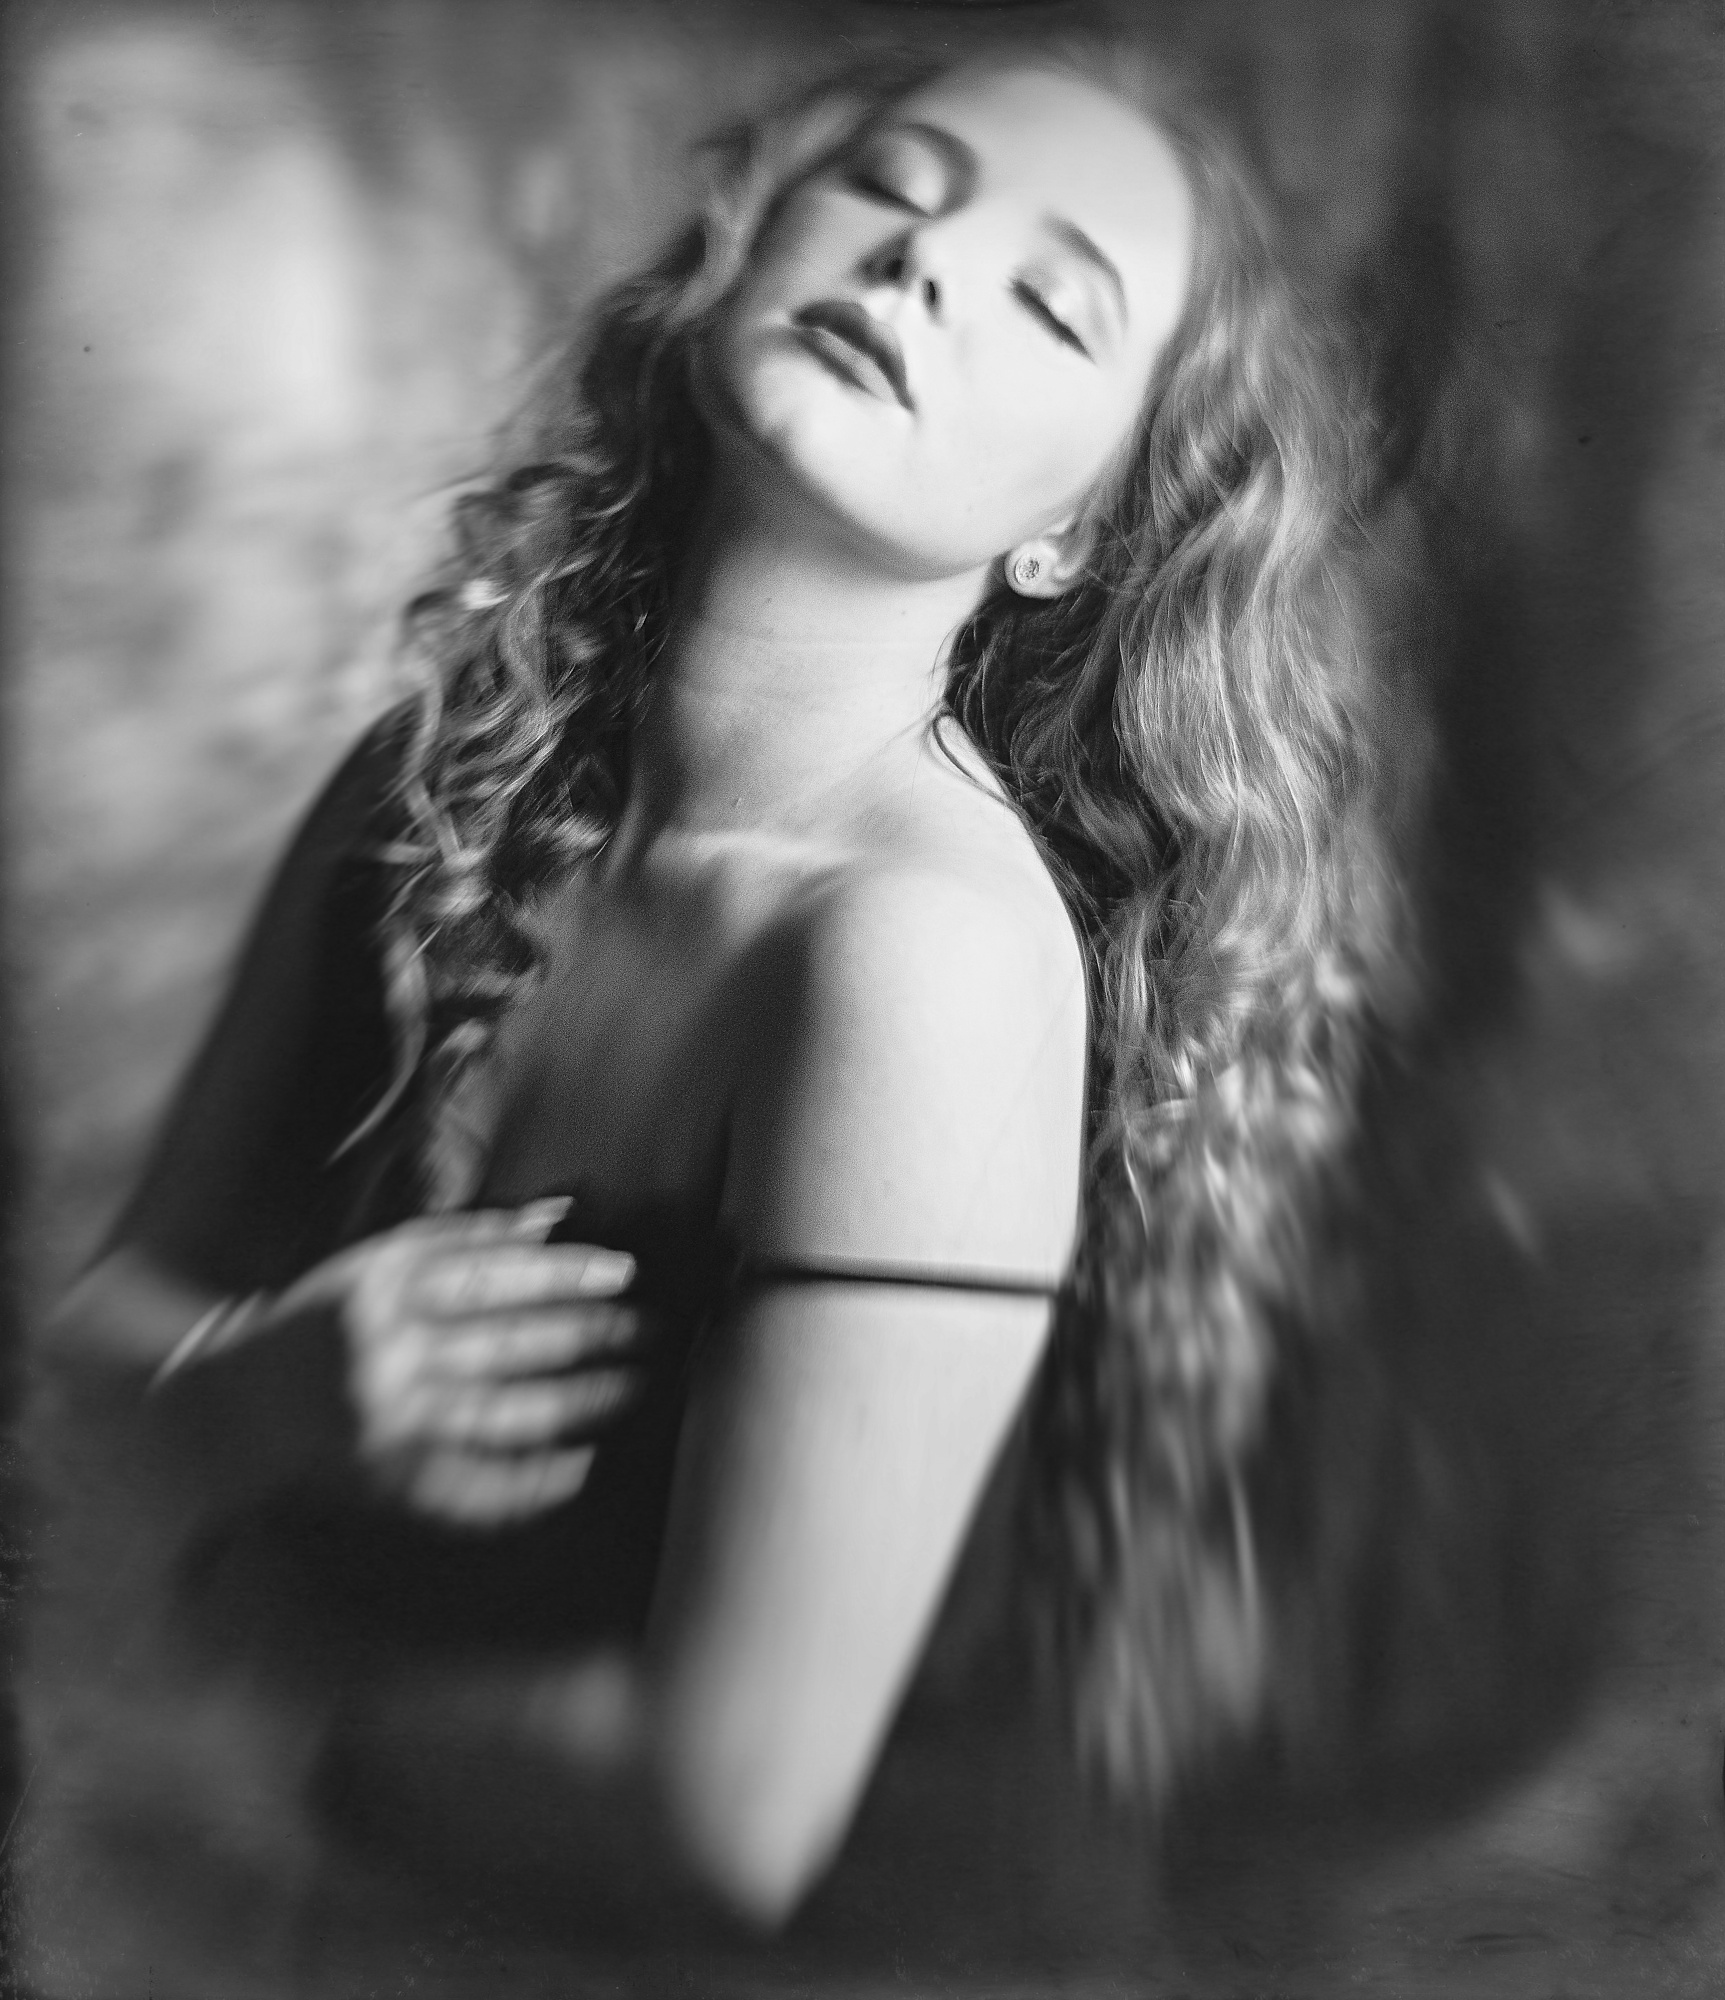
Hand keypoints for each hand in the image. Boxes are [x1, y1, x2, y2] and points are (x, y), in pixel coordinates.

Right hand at [273, 1198, 652, 1526]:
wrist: (224, 1413)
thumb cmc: (315, 1325)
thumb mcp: (374, 1264)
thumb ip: (463, 1238)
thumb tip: (558, 1214)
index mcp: (379, 1287)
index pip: (491, 1273)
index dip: (564, 1272)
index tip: (624, 1271)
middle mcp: (386, 1352)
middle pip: (511, 1338)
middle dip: (592, 1333)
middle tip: (658, 1327)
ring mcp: (391, 1422)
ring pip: (509, 1408)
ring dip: (584, 1397)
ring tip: (643, 1383)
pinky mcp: (392, 1482)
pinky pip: (479, 1486)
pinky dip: (534, 1478)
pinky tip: (585, 1465)